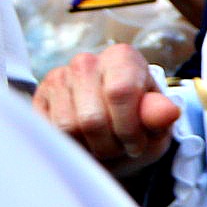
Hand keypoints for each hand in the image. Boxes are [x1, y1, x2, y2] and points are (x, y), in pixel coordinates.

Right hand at [34, 43, 180, 171]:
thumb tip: (168, 112)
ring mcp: (58, 78)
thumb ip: (160, 116)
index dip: (129, 128)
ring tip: (103, 146)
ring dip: (88, 148)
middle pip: (92, 118)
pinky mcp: (39, 98)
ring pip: (67, 128)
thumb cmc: (139, 124)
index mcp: (122, 58)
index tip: (137, 143)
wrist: (113, 132)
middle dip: (109, 145)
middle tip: (120, 148)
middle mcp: (87, 62)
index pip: (120, 93)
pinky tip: (84, 143)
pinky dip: (69, 146)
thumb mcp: (157, 124)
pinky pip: (48, 132)